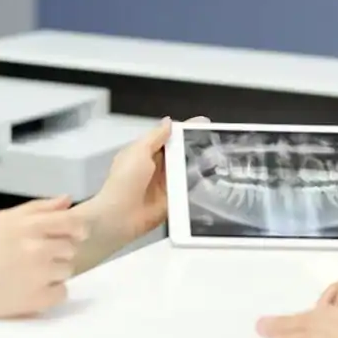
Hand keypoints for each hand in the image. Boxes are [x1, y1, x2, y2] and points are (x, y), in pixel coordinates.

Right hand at [0, 196, 88, 319]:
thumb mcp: (3, 220)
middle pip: (71, 248)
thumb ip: (38, 208)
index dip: (78, 229)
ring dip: (54, 273)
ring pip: (67, 270)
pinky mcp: (38, 299)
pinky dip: (50, 293)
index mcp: (28, 225)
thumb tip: (67, 201)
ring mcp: (39, 275)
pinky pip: (62, 293)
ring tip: (29, 274)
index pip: (71, 222)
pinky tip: (29, 290)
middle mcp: (37, 248)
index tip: (77, 235)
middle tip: (36, 258)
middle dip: (58, 252)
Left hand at [88, 116, 209, 241]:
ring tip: (217, 156)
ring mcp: (165, 183)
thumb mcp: (139, 150)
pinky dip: (197, 184)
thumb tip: (169, 122)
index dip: (184, 129)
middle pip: (180, 151)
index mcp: (146, 151)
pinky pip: (188, 188)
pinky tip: (211, 178)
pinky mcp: (172, 199)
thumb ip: (156, 136)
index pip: (168, 136)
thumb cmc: (124, 181)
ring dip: (198, 164)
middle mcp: (156, 166)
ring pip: (186, 169)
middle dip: (196, 146)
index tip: (203, 123)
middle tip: (214, 140)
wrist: (120, 215)